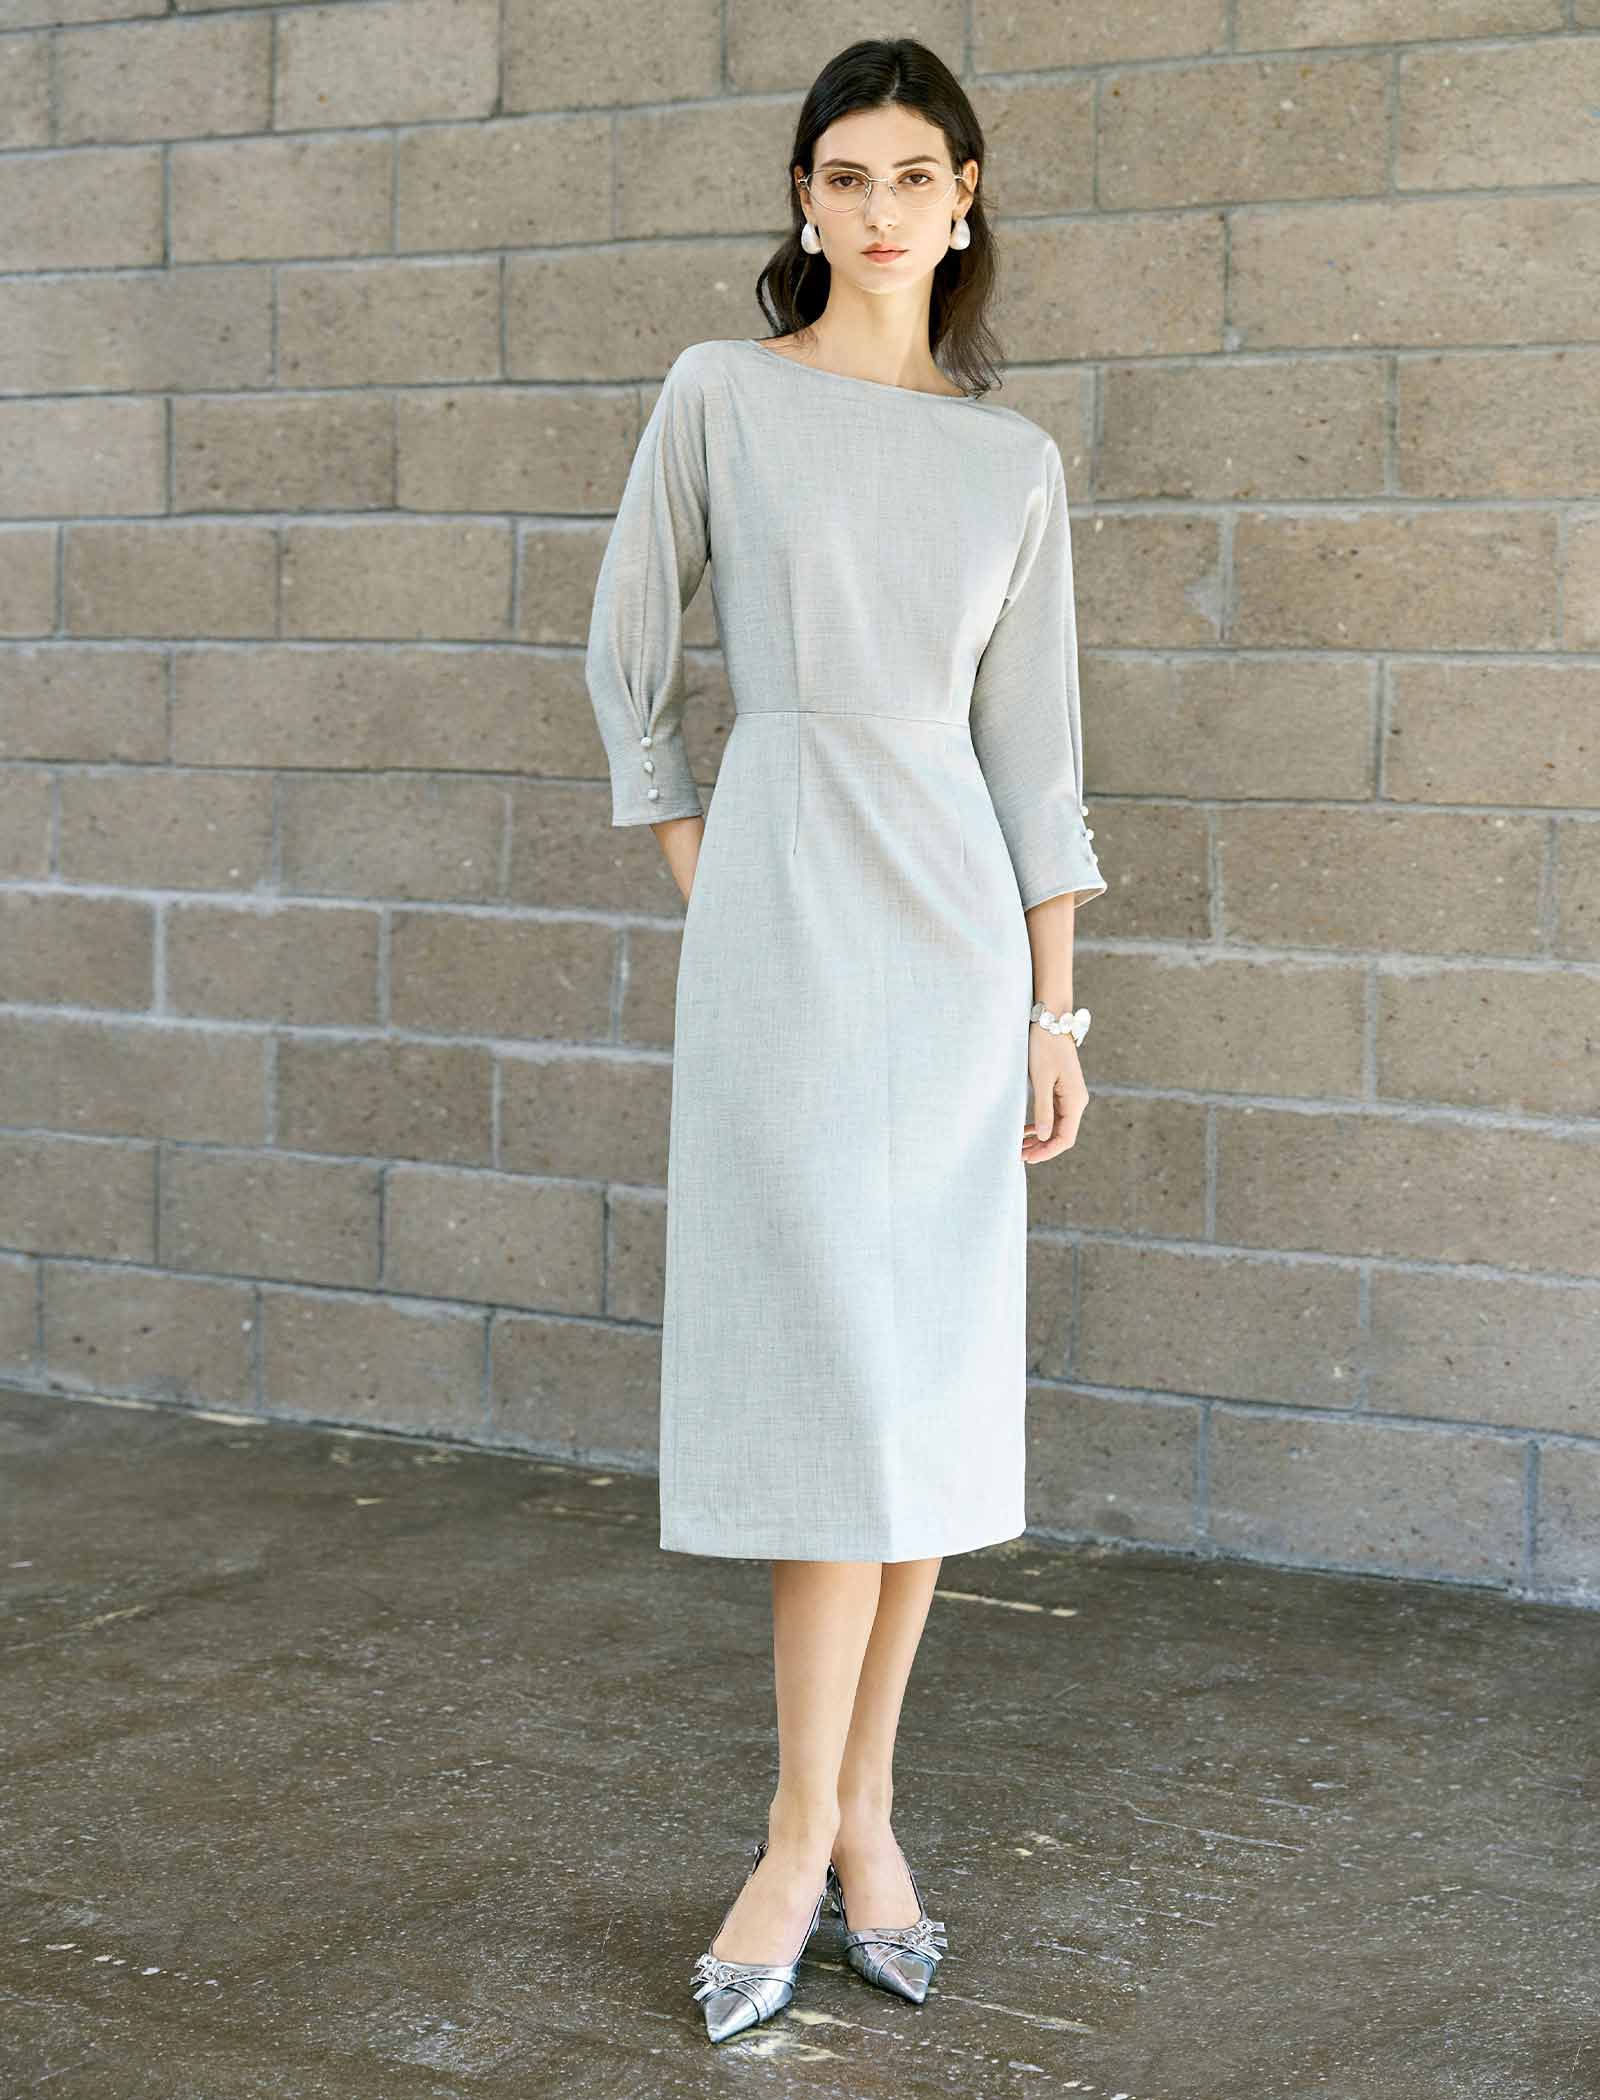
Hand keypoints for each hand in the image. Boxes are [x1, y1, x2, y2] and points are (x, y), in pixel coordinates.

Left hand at [1021, 1028, 1087, 1163]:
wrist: (1052, 1021)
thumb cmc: (1045, 1046)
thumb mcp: (1041, 1078)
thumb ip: (1043, 1109)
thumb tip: (1044, 1137)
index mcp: (1075, 1100)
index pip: (1065, 1138)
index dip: (1048, 1151)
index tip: (1028, 1159)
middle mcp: (1076, 1100)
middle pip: (1061, 1135)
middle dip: (1041, 1148)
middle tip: (1018, 1156)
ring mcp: (1070, 1096)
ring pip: (1056, 1126)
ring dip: (1040, 1138)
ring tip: (1019, 1147)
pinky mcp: (1062, 1090)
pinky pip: (1053, 1115)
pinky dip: (1040, 1125)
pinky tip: (1025, 1131)